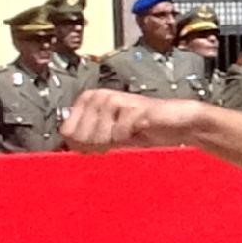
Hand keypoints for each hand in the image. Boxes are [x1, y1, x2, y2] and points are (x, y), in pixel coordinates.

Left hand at [58, 87, 198, 151]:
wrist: (177, 124)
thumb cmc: (144, 129)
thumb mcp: (109, 136)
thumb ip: (86, 139)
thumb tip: (64, 144)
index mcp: (90, 99)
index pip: (67, 131)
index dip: (81, 145)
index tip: (99, 144)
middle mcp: (100, 96)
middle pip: (80, 136)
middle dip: (98, 146)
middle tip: (117, 139)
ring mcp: (115, 101)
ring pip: (98, 137)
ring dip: (115, 143)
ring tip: (129, 134)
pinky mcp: (132, 109)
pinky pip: (118, 135)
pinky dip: (129, 140)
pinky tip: (139, 132)